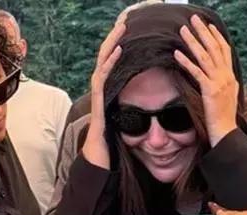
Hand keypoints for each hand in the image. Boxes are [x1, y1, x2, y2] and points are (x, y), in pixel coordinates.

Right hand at [82, 21, 125, 168]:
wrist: (98, 163)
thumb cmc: (110, 146)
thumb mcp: (125, 122)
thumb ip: (130, 109)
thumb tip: (147, 105)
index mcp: (108, 93)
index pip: (113, 63)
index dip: (119, 46)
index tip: (129, 30)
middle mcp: (101, 91)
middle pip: (106, 58)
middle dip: (115, 37)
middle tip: (124, 19)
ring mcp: (98, 96)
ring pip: (102, 64)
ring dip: (112, 44)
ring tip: (121, 27)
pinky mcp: (99, 103)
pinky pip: (103, 79)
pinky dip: (110, 64)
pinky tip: (118, 51)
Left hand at [174, 15, 238, 146]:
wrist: (226, 131)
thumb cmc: (224, 117)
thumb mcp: (227, 96)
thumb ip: (223, 83)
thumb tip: (220, 76)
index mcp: (230, 76)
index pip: (224, 50)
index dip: (216, 36)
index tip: (208, 25)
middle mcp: (226, 76)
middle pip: (214, 48)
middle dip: (203, 32)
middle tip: (194, 19)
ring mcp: (219, 83)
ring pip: (205, 57)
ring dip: (193, 42)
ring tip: (183, 30)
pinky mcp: (210, 91)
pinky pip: (197, 73)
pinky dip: (186, 62)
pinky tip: (177, 54)